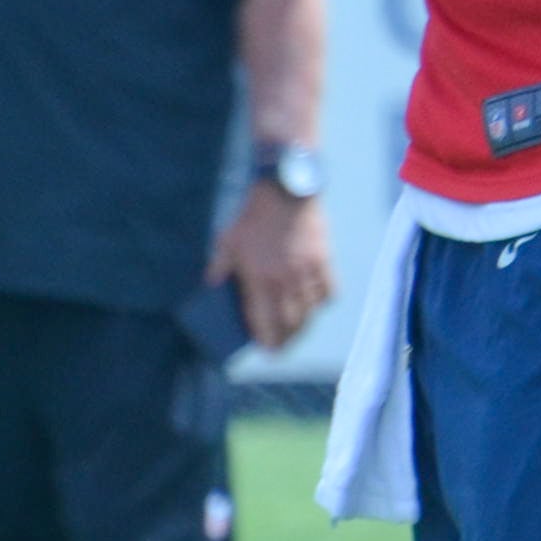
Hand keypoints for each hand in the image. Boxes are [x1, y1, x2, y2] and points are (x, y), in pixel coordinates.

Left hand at [209, 172, 338, 350]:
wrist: (286, 190)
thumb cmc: (253, 217)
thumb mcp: (228, 241)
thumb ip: (219, 267)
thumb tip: (211, 288)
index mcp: (259, 278)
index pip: (264, 320)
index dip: (266, 339)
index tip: (266, 350)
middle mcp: (285, 279)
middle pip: (291, 322)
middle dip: (286, 339)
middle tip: (281, 348)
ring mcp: (307, 270)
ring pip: (310, 311)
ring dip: (303, 326)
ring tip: (297, 331)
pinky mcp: (324, 260)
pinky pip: (329, 291)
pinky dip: (322, 302)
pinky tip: (315, 304)